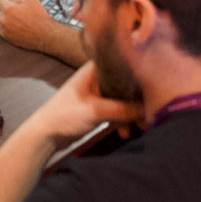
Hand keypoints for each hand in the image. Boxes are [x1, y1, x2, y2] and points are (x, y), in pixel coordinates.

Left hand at [0, 0, 55, 51]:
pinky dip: (3, 24)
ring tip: (11, 15)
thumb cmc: (39, 19)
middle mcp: (4, 19)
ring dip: (1, 15)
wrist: (44, 35)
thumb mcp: (31, 0)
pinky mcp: (6, 37)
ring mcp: (4, 29)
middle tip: (10, 6)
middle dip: (2, 5)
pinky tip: (11, 22)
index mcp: (8, 9)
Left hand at [26, 62, 141, 143]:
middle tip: (150, 116)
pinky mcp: (98, 109)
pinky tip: (125, 133)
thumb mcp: (97, 111)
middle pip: (126, 85)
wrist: (45, 136)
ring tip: (140, 128)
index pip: (123, 64)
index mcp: (94, 70)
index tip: (155, 86)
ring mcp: (98, 94)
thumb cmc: (64, 116)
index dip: (139, 74)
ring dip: (132, 114)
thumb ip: (124, 109)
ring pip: (123, 100)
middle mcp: (97, 78)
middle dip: (138, 101)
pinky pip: (117, 112)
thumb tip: (150, 110)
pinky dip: (123, 121)